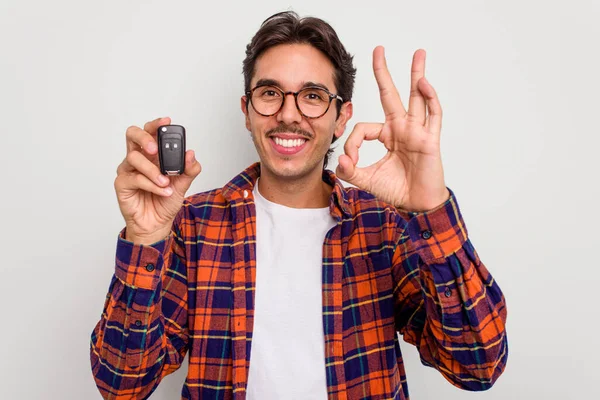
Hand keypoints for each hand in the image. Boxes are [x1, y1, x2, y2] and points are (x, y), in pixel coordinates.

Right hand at [114, 117, 201, 243]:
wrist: (157, 224)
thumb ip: (188, 169)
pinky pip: (135, 178)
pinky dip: (151, 185)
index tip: (167, 121)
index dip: (156, 124)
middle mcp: (138, 159)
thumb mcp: (183, 184)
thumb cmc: (165, 201)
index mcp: (152, 155)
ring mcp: (128, 170)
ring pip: (134, 158)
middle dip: (144, 137)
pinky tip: (163, 191)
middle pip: (132, 135)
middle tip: (156, 149)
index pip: (150, 132)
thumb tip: (191, 154)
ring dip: (153, 170)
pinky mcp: (122, 184)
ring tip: (166, 183)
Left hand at [336, 46, 449, 211]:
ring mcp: (416, 131)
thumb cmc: (396, 191)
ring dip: (416, 74)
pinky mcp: (429, 139)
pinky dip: (430, 98)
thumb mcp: (366, 180)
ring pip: (416, 97)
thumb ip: (350, 171)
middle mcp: (401, 129)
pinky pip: (432, 114)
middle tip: (379, 49)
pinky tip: (423, 83)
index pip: (364, 128)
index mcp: (386, 136)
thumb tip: (339, 160)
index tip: (349, 161)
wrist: (416, 205)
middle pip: (390, 94)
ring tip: (419, 53)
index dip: (352, 143)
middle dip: (383, 72)